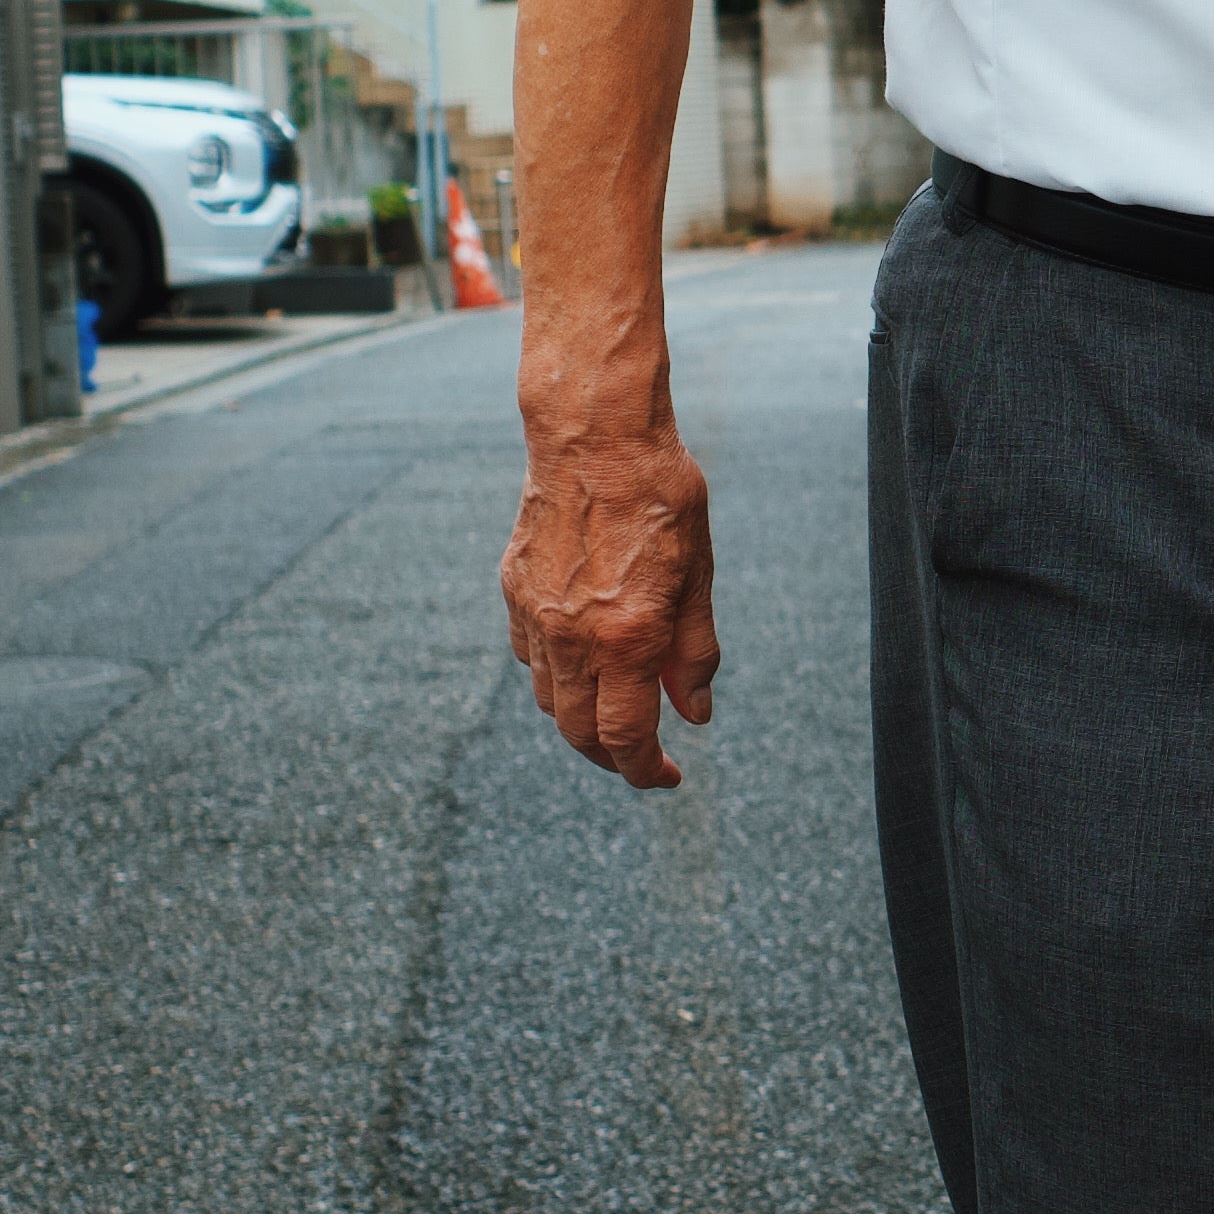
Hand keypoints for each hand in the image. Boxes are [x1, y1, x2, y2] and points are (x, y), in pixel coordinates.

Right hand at [501, 422, 721, 785]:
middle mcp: (572, 637)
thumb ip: (694, 653)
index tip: (666, 776)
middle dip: (610, 757)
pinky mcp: (514, 591)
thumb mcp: (699, 576)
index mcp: (625, 638)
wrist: (594, 437)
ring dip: (581, 718)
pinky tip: (584, 657)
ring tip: (616, 706)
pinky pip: (530, 656)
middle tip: (642, 756)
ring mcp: (535, 616)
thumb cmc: (661, 498)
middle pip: (578, 732)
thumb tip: (693, 715)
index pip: (624, 737)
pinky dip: (556, 674)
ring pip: (549, 699)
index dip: (644, 770)